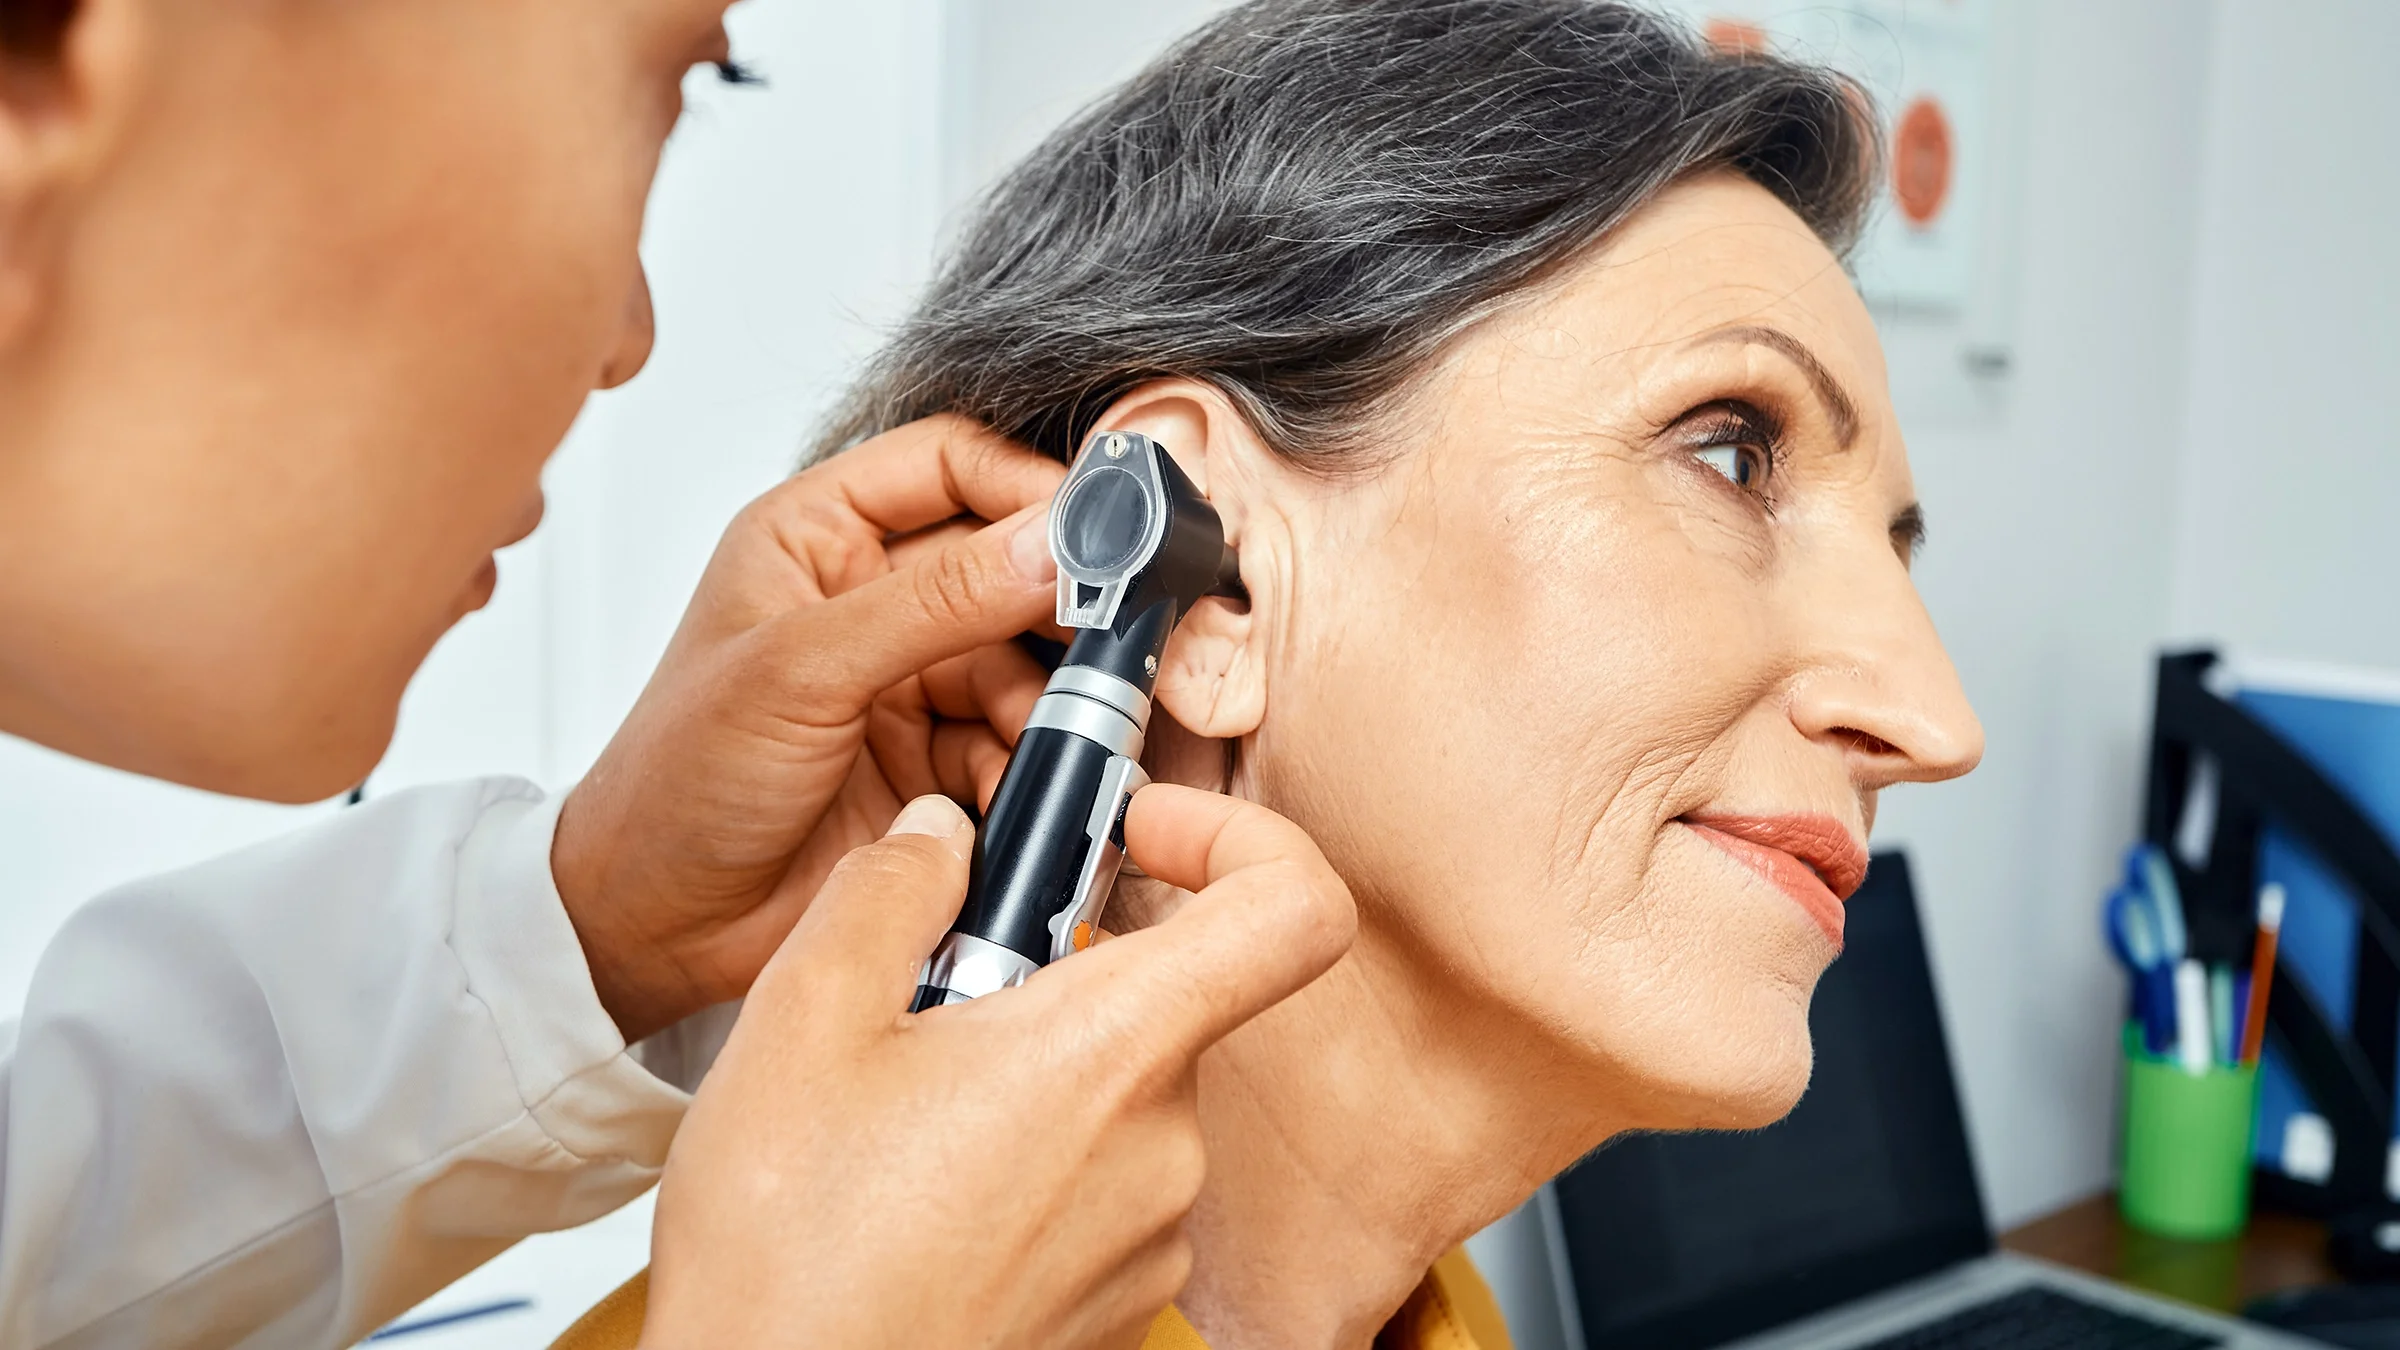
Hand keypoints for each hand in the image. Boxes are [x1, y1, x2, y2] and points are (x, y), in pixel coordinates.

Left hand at [554, 416, 1066, 1041]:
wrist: (655, 929)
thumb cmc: (675, 781)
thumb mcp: (802, 669)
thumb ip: (936, 602)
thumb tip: (1050, 544)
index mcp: (817, 536)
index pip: (949, 463)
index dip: (1027, 485)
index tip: (1099, 528)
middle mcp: (869, 597)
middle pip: (1007, 567)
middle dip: (1057, 608)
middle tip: (1105, 642)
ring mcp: (909, 681)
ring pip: (1026, 664)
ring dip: (1046, 705)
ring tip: (1039, 742)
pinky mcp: (935, 761)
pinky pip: (1017, 744)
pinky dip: (1027, 768)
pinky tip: (1006, 796)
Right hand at [641, 787, 1355, 1349]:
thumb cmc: (789, 1260)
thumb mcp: (802, 1023)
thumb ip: (889, 892)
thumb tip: (943, 838)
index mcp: (1113, 1053)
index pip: (1295, 911)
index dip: (1241, 839)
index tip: (1141, 833)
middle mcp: (1164, 1149)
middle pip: (1166, 1000)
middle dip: (1053, 976)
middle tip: (932, 1005)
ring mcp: (1149, 1241)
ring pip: (1119, 1096)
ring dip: (1029, 1075)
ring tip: (899, 1119)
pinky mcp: (1119, 1306)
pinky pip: (1101, 1188)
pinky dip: (1029, 1164)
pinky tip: (919, 1197)